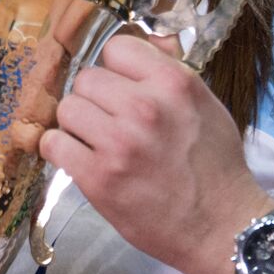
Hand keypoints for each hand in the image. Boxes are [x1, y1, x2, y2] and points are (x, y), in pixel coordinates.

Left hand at [39, 35, 273, 273]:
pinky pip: (54, 144)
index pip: (116, 48)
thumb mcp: (205, 105)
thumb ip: (168, 75)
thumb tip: (134, 50)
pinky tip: (79, 158)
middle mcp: (144, 107)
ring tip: (95, 141)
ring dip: (76, 124)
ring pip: (67, 108)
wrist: (220, 225)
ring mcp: (118, 142)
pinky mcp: (98, 177)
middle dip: (95, 99)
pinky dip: (60, 150)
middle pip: (86, 79)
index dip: (116, 69)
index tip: (121, 88)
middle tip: (109, 120)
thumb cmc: (215, 166)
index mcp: (173, 83)